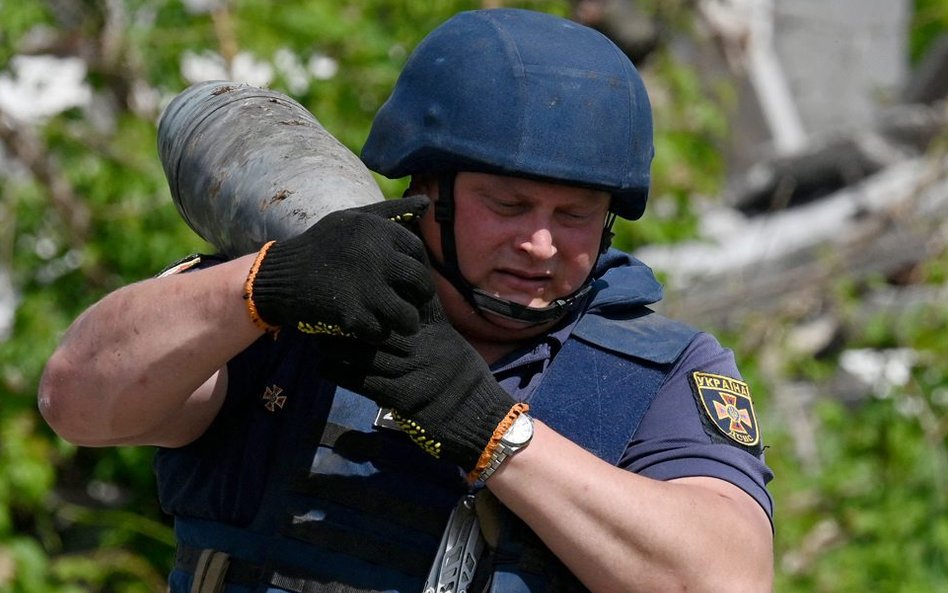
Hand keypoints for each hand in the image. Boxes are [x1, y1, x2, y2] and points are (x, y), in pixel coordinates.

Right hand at [245, 196, 433, 341]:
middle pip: (421, 285)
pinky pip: (382, 332)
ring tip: (394, 320)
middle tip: (408, 303)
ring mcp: (365, 287)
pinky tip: (368, 325)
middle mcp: (377, 257)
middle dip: (419, 298)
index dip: (416, 266)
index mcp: (379, 231)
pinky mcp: (352, 314)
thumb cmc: (323, 244)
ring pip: (408, 316)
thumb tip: (426, 203)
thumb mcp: (354, 219)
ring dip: (404, 322)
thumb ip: (392, 211)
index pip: (419, 252)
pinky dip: (377, 333)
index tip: (404, 276)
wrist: (281, 274)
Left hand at [317, 297, 520, 476]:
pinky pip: (363, 381)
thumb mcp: (455, 349)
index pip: (409, 303)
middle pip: (379, 325)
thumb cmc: (467, 384)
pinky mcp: (401, 396)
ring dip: (337, 345)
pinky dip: (340, 374)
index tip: (359, 279)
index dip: (384, 291)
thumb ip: (432, 331)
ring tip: (316, 337)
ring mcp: (412, 371)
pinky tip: (324, 368)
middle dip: (352, 316)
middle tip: (324, 306)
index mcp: (437, 332)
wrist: (482, 420)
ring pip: (365, 352)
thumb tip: (408, 316)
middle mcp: (423, 347)